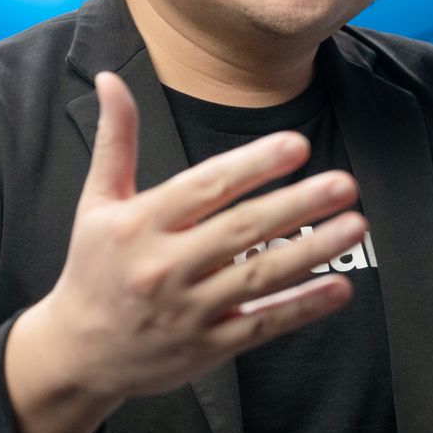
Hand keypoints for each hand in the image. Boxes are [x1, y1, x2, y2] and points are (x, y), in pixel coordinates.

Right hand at [28, 70, 365, 399]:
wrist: (79, 352)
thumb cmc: (93, 267)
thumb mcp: (96, 202)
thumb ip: (115, 141)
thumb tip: (110, 79)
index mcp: (138, 224)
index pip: (204, 188)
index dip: (252, 165)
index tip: (294, 146)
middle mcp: (163, 266)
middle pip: (240, 230)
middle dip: (296, 204)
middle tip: (342, 183)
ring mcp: (187, 310)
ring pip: (258, 276)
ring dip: (311, 250)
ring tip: (353, 225)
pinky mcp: (207, 347)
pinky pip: (261, 324)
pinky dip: (301, 308)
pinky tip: (339, 288)